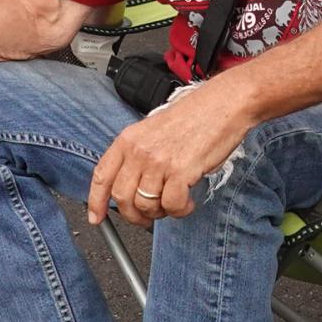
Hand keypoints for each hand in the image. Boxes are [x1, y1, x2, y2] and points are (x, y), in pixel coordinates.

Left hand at [87, 82, 254, 227]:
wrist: (225, 103)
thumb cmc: (197, 115)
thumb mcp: (155, 129)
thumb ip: (139, 155)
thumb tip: (133, 185)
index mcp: (129, 138)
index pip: (102, 175)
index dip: (96, 201)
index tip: (97, 218)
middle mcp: (139, 150)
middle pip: (122, 197)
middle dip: (135, 215)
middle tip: (150, 216)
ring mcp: (158, 161)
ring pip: (146, 205)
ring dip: (161, 213)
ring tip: (175, 203)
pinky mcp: (180, 171)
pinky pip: (172, 206)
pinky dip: (181, 210)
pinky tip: (189, 201)